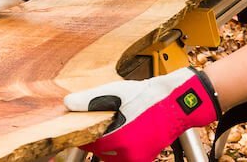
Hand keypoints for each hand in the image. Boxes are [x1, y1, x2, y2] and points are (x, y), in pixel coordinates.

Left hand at [64, 67, 220, 161]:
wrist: (177, 102)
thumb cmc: (150, 97)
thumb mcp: (116, 92)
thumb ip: (90, 99)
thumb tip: (69, 103)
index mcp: (117, 140)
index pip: (88, 143)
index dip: (84, 132)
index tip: (83, 124)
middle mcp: (126, 155)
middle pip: (100, 150)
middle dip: (98, 137)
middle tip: (102, 122)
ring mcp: (137, 159)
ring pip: (112, 155)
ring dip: (110, 143)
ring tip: (118, 124)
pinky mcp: (145, 158)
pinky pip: (126, 156)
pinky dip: (123, 148)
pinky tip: (128, 131)